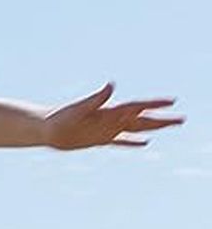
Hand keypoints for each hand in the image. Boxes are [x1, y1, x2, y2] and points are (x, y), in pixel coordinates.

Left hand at [44, 82, 183, 149]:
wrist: (46, 128)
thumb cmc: (60, 117)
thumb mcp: (79, 109)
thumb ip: (96, 98)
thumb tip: (111, 85)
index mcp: (109, 110)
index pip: (137, 107)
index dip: (154, 105)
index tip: (171, 102)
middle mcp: (111, 119)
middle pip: (142, 119)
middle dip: (162, 119)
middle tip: (182, 119)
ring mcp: (107, 129)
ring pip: (135, 129)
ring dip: (153, 128)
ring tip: (171, 125)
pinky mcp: (100, 139)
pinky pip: (120, 141)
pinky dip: (132, 142)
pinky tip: (145, 143)